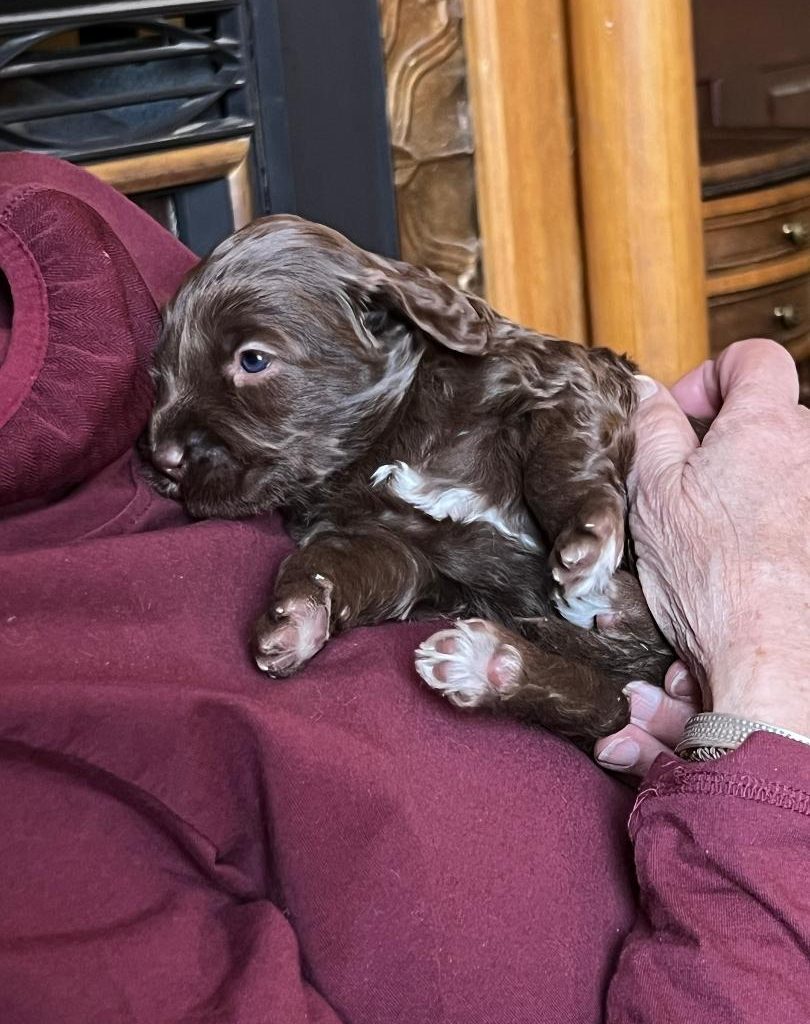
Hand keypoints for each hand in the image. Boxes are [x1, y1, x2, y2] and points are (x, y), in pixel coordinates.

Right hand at [597, 339, 809, 776]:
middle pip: (774, 415)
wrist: (769, 654)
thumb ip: (649, 427)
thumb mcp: (653, 491)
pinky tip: (745, 555)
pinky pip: (796, 508)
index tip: (686, 415)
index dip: (712, 375)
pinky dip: (774, 520)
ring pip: (787, 467)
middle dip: (731, 438)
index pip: (753, 358)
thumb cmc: (713, 578)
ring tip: (717, 528)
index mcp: (765, 426)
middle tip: (691, 480)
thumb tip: (646, 394)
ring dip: (753, 482)